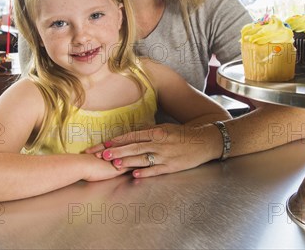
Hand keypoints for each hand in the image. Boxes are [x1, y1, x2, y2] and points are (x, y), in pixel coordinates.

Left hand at [85, 123, 220, 178]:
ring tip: (113, 164)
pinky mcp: (171, 166)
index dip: (116, 141)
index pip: (132, 136)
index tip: (102, 145)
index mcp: (156, 132)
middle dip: (116, 151)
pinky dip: (144, 172)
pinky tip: (134, 175)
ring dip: (127, 161)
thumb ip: (148, 134)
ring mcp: (165, 155)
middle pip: (133, 147)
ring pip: (142, 159)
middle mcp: (158, 143)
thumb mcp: (165, 129)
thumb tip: (130, 138)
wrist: (204, 141)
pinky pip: (155, 170)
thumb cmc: (182, 134)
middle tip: (101, 155)